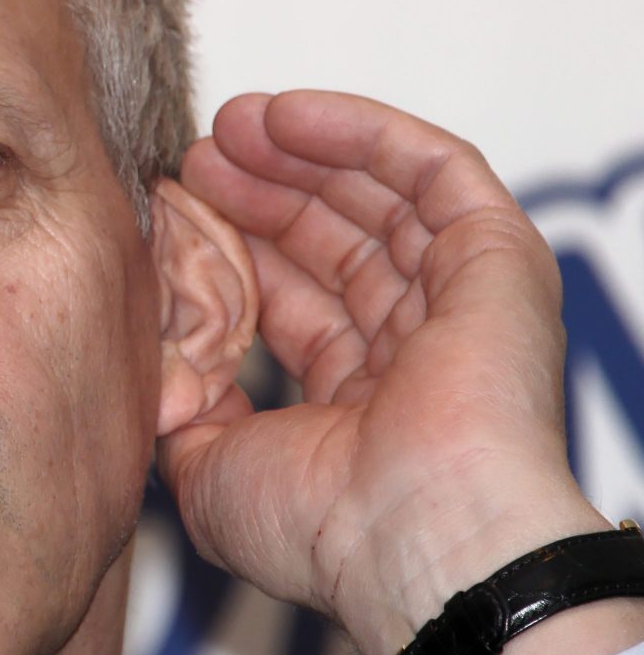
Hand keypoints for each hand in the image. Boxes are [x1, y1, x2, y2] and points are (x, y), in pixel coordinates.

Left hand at [160, 90, 611, 654]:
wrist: (412, 541)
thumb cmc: (317, 528)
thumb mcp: (207, 466)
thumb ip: (182, 405)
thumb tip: (156, 362)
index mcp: (355, 403)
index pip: (289, 301)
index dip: (232, 250)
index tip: (173, 212)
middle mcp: (411, 349)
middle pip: (331, 242)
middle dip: (259, 193)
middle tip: (195, 155)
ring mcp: (459, 301)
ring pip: (377, 198)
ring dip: (300, 153)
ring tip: (227, 124)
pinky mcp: (499, 258)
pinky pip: (434, 171)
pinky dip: (362, 133)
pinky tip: (288, 113)